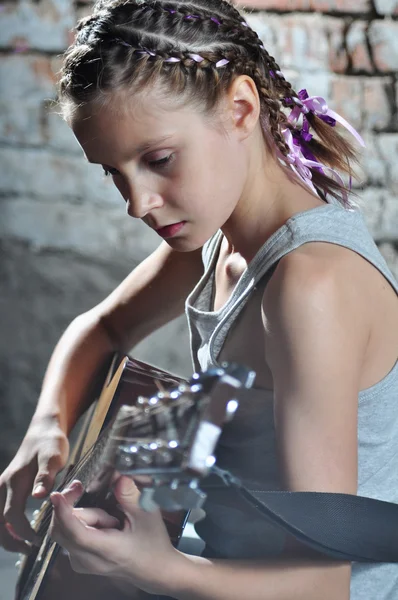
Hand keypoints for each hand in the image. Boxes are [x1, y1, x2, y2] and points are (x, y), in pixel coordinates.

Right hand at [0, 415, 68, 552]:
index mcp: (15, 481)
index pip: (12, 515)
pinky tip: (20, 532)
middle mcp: (3, 485)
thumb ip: (46, 476)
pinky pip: (0, 511)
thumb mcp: (53, 457)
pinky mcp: (6, 487)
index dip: (24, 532)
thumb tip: (39, 496)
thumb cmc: (51, 443)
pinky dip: (6, 525)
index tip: (39, 540)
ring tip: (24, 547)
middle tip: (29, 551)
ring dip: (6, 535)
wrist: (44, 430)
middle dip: (10, 540)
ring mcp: (2, 486)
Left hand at [49, 476, 182, 595]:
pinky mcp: (78, 559)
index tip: (56, 495)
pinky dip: (79, 521)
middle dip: (70, 504)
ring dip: (82, 515)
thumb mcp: (147, 514)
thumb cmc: (152, 543)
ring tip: (109, 517)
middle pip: (63, 528)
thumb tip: (117, 475)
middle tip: (81, 487)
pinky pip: (67, 534)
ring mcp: (80, 562)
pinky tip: (101, 522)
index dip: (63, 512)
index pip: (76, 533)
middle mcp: (88, 560)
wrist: (153, 568)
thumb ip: (129, 494)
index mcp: (107, 550)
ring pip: (64, 529)